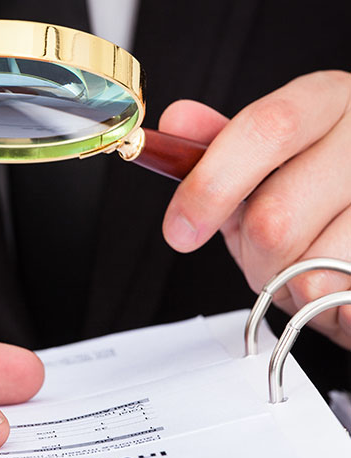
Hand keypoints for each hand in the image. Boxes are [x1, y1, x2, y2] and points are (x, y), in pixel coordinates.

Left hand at [160, 70, 350, 347]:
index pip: (267, 129)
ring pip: (310, 268)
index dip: (212, 184)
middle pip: (276, 217)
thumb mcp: (264, 163)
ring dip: (291, 284)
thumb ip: (218, 144)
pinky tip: (334, 280)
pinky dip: (325, 303)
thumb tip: (176, 120)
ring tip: (308, 265)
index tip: (179, 230)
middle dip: (252, 254)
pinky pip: (341, 295)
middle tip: (261, 256)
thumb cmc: (314, 189)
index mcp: (329, 101)